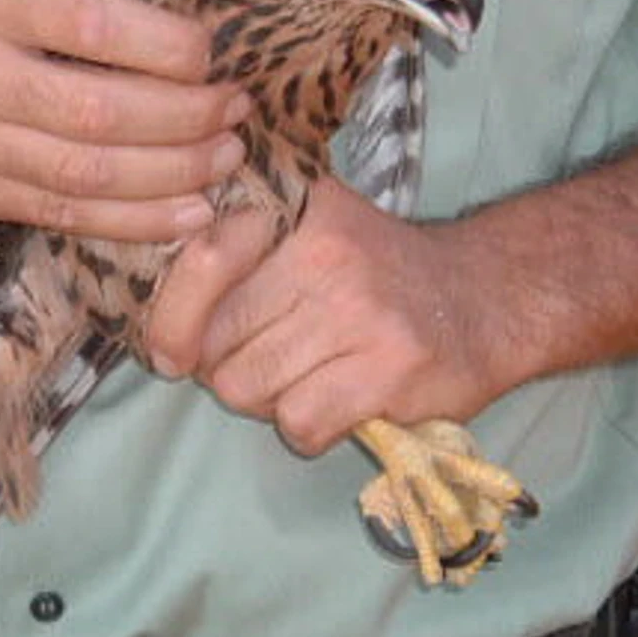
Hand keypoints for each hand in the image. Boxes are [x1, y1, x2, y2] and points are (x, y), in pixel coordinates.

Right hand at [0, 0, 250, 242]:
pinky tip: (190, 212)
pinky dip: (136, 221)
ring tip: (229, 156)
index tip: (210, 50)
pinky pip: (65, 215)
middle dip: (187, 115)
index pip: (86, 25)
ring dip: (176, 172)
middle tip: (236, 106)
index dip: (163, 45)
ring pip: (91, 173)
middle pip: (102, 110)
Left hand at [147, 180, 507, 454]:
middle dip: (225, 368)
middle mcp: (324, 252)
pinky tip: (341, 401)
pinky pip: (298, 422)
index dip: (171, 319)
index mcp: (294, 209)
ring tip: (311, 375)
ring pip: (248, 388)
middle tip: (269, 359)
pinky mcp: (387, 370)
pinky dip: (310, 427)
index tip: (174, 348)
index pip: (197, 263)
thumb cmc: (377, 273)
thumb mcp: (311, 226)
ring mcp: (358, 311)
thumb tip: (148, 307)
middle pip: (213, 343)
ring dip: (269, 400)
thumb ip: (233, 244)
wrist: (489, 301)